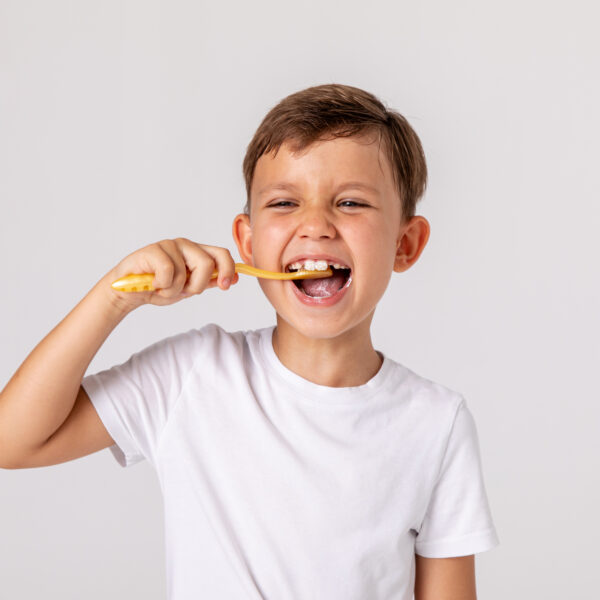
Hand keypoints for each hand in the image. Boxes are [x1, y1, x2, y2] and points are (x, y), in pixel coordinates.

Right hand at [105, 238, 238, 310]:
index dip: (228, 270)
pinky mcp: (153, 250)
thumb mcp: (189, 288)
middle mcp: (185, 245)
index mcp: (197, 252)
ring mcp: (169, 246)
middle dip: (197, 285)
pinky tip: (153, 283)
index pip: (221, 254)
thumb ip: (210, 281)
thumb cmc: (159, 288)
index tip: (226, 286)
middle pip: (207, 264)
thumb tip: (234, 278)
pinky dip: (162, 285)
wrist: (129, 293)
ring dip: (174, 290)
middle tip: (184, 291)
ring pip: (186, 273)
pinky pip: (168, 272)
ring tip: (162, 288)